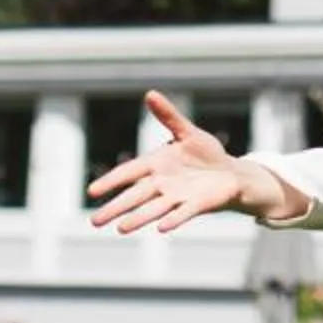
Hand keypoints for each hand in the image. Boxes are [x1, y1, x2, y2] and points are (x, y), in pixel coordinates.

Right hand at [86, 91, 290, 232]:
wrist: (230, 173)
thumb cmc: (205, 153)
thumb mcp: (187, 131)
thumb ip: (168, 116)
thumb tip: (150, 94)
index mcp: (156, 164)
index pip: (128, 173)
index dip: (111, 181)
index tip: (92, 192)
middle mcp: (162, 184)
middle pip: (135, 196)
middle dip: (116, 207)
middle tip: (95, 221)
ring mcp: (178, 196)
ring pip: (154, 209)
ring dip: (138, 218)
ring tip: (121, 228)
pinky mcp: (196, 205)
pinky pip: (183, 213)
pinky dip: (173, 220)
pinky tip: (162, 228)